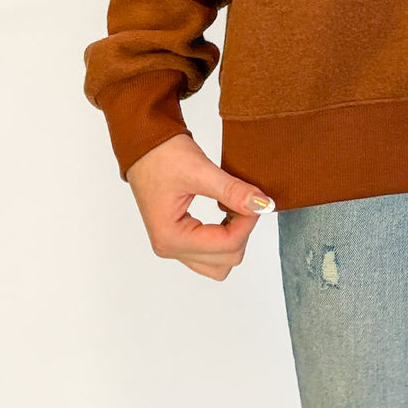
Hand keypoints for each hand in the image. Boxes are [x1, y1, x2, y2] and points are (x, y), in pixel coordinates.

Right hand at [125, 132, 275, 279]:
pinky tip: (227, 209)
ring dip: (234, 237)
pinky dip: (225, 235)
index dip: (248, 221)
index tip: (257, 198)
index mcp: (171, 237)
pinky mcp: (179, 238)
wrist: (144, 144)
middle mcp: (170, 248)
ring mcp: (173, 246)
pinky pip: (210, 252)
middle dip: (242, 231)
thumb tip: (263, 205)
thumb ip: (232, 191)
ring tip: (234, 205)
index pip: (227, 245)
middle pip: (225, 261)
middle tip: (245, 200)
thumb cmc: (162, 155)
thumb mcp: (201, 170)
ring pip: (219, 263)